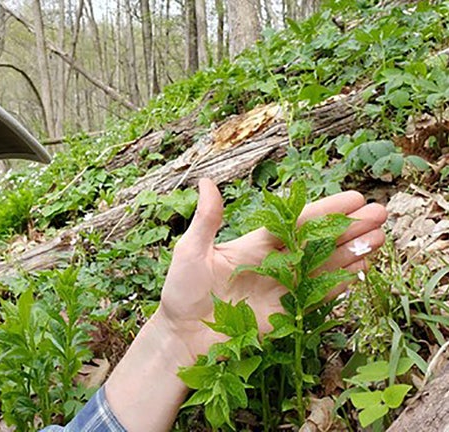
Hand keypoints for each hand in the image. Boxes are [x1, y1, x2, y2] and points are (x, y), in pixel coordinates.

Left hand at [154, 178, 387, 360]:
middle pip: (319, 241)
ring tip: (382, 238)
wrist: (183, 335)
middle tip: (380, 213)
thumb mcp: (190, 251)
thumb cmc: (182, 291)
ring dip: (353, 251)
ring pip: (326, 265)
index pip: (297, 221)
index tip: (354, 198)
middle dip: (350, 227)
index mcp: (255, 244)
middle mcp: (275, 262)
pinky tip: (364, 269)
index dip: (325, 210)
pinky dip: (342, 283)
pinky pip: (320, 295)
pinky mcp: (287, 313)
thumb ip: (206, 220)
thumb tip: (207, 182)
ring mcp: (284, 288)